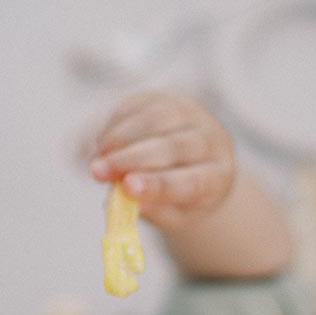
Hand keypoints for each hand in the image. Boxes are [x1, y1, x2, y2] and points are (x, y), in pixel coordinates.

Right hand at [88, 91, 234, 229]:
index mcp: (219, 177)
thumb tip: (119, 199)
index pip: (191, 181)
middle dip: (129, 159)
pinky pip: (141, 105)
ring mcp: (193, 115)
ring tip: (96, 158)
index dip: (158, 183)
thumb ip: (150, 208)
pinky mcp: (170, 99)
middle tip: (97, 171)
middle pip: (172, 146)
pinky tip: (103, 143)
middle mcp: (212, 141)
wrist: (194, 163)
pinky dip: (117, 124)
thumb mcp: (172, 215)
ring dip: (119, 138)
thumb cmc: (182, 197)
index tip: (127, 187)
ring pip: (155, 119)